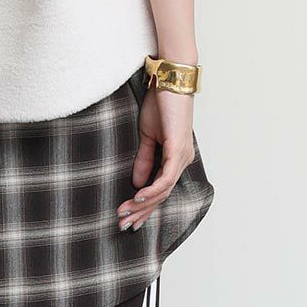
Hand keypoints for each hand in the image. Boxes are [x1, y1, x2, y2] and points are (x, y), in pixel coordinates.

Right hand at [119, 89, 194, 229]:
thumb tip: (136, 182)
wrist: (170, 80)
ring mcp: (182, 156)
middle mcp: (182, 161)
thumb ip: (144, 159)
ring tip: (125, 214)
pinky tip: (139, 198)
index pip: (160, 189)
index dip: (144, 206)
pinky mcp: (178, 150)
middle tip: (123, 226)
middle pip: (162, 196)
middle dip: (141, 213)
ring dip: (143, 205)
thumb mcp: (147, 135)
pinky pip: (165, 178)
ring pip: (163, 191)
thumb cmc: (161, 103)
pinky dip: (152, 190)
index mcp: (175, 158)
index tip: (127, 217)